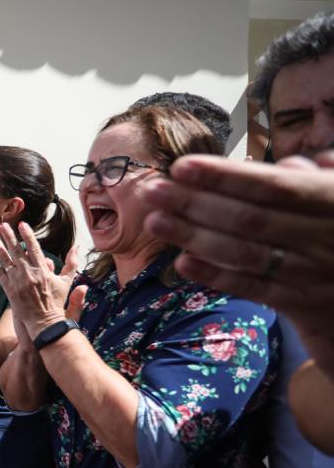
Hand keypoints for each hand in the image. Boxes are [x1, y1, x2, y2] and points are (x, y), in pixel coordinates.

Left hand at [0, 222, 78, 337]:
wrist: (45, 322)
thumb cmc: (56, 302)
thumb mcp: (67, 282)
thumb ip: (71, 264)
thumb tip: (76, 247)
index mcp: (42, 270)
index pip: (33, 247)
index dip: (27, 234)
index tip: (22, 224)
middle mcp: (28, 274)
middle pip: (16, 250)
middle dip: (9, 236)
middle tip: (2, 225)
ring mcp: (17, 282)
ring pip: (5, 260)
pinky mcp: (9, 291)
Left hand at [143, 151, 333, 375]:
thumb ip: (317, 178)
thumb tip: (289, 163)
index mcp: (332, 199)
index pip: (270, 185)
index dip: (223, 176)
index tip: (180, 167)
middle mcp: (324, 236)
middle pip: (248, 219)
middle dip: (195, 203)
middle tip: (152, 191)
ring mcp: (313, 272)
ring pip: (245, 253)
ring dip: (195, 237)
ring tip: (155, 222)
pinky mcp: (304, 303)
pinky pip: (254, 288)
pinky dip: (217, 276)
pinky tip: (182, 262)